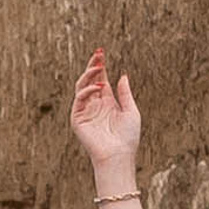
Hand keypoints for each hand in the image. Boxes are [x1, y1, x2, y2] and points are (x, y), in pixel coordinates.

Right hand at [71, 48, 140, 179]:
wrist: (118, 156)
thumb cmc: (127, 138)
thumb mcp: (131, 111)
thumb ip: (125, 93)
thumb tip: (122, 75)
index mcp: (107, 102)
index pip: (101, 79)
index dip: (100, 66)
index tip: (102, 52)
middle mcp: (95, 105)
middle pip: (90, 79)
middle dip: (93, 66)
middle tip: (98, 53)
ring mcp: (85, 111)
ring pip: (82, 87)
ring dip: (88, 75)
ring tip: (98, 66)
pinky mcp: (78, 119)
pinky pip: (79, 100)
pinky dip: (87, 91)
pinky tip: (98, 85)